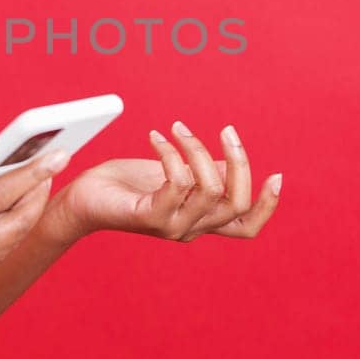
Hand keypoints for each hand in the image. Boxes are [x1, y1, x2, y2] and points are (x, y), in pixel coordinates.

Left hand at [43, 121, 281, 243]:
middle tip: (226, 131)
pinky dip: (171, 153)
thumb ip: (204, 174)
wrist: (82, 199)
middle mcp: (191, 230)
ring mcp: (172, 227)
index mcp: (201, 221)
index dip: (267, 206)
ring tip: (177, 128)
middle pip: (236, 203)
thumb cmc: (126, 184)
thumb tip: (233, 164)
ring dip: (197, 149)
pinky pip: (177, 182)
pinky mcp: (149, 218)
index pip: (246, 227)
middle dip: (239, 162)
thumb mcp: (172, 175)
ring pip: (210, 188)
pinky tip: (156, 138)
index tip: (277, 175)